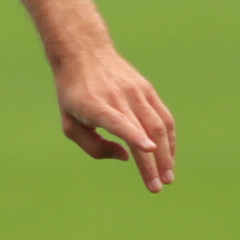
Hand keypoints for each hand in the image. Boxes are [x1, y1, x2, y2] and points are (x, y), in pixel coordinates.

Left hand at [52, 42, 177, 191]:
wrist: (84, 53)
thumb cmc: (73, 94)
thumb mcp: (69, 124)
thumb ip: (93, 147)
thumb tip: (126, 157)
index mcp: (94, 106)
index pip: (117, 121)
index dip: (133, 135)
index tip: (147, 150)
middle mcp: (118, 97)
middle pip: (143, 131)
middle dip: (153, 162)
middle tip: (157, 187)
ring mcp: (136, 92)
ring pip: (159, 125)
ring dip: (166, 154)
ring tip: (168, 177)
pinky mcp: (147, 90)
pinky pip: (164, 117)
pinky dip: (169, 139)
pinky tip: (169, 157)